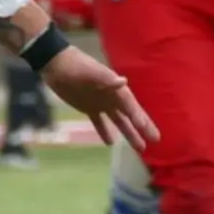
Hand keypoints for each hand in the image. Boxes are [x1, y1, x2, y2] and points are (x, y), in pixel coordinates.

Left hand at [38, 46, 158, 149]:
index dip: (139, 117)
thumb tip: (123, 81)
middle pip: (130, 115)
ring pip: (119, 121)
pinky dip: (104, 132)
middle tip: (156, 140)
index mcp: (115, 88)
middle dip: (143, 127)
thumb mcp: (91, 72)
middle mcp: (111, 97)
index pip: (130, 105)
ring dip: (129, 133)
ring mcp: (101, 103)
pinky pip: (99, 122)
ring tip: (140, 148)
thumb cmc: (76, 66)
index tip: (146, 130)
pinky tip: (110, 143)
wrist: (57, 65)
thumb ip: (107, 79)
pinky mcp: (88, 108)